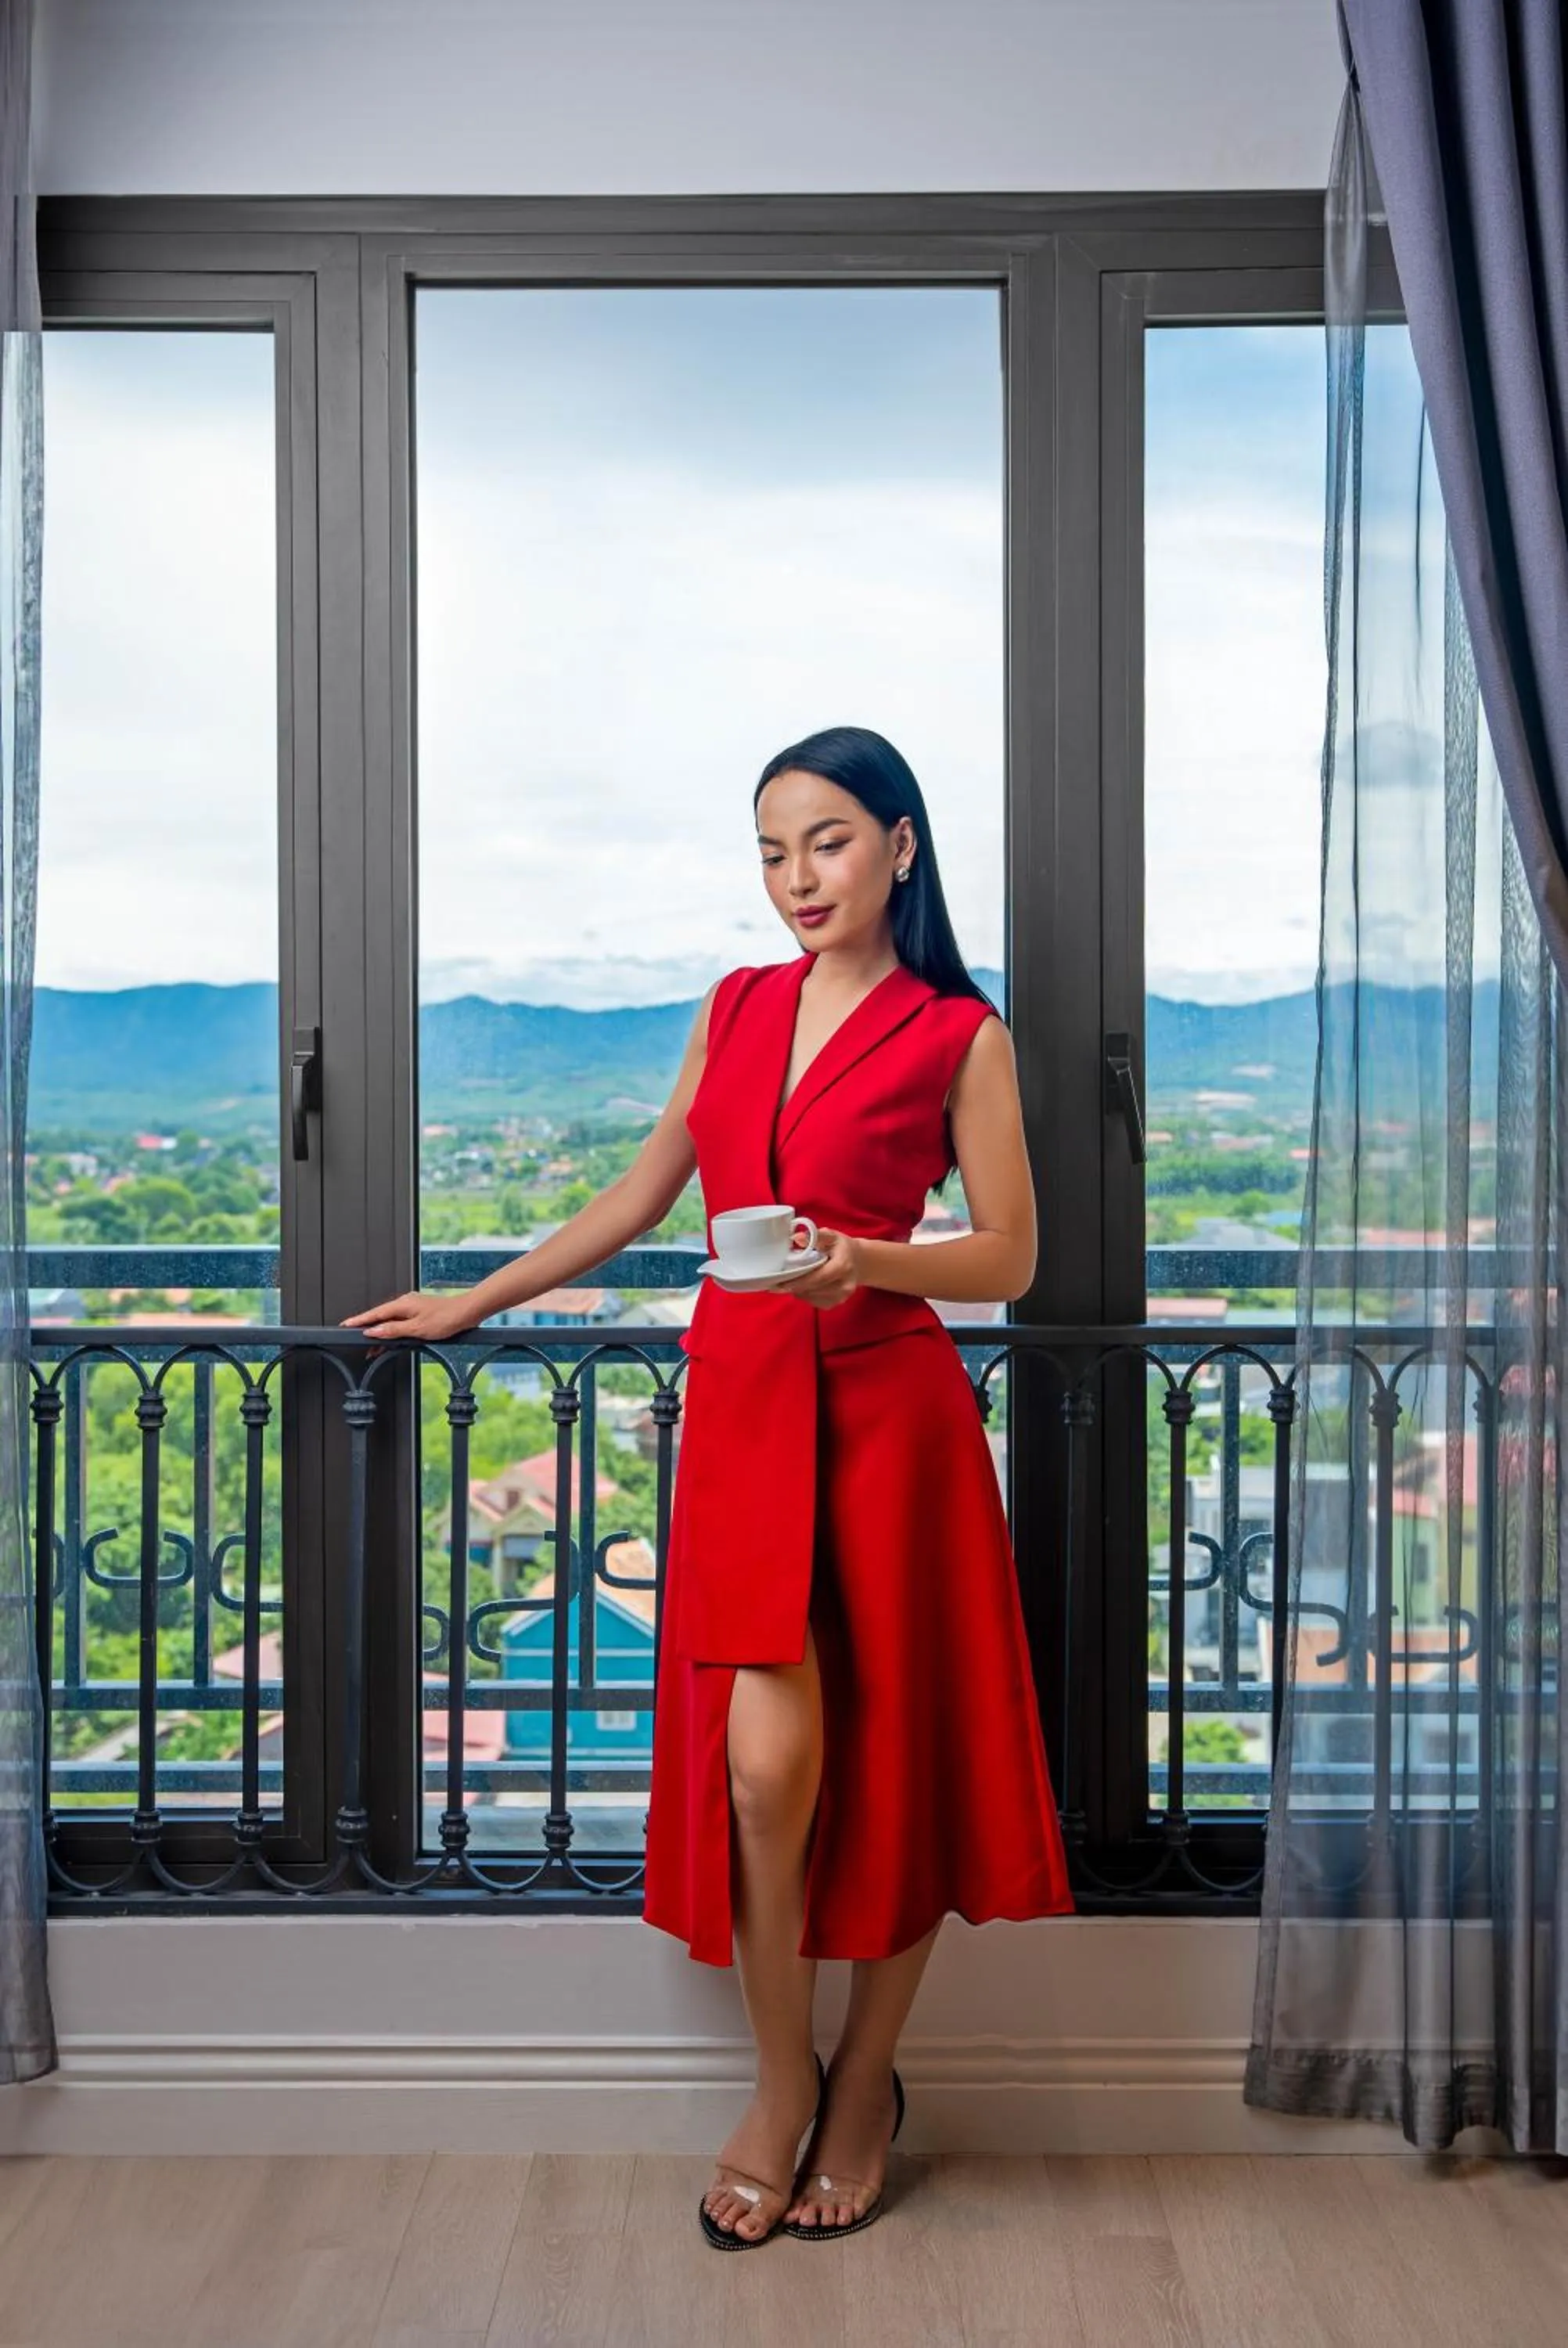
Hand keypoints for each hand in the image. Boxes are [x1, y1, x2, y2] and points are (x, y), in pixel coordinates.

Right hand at [337, 1290, 473, 1346]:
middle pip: (380, 1318)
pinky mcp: (419, 1313)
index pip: (374, 1314)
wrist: (467, 1312)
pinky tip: (391, 1340)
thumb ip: (393, 1331)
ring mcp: (412, 1307)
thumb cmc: (446, 1318)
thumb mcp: (417, 1329)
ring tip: (372, 1349)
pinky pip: (400, 1322)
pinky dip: (393, 1331)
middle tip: (357, 1344)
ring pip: (390, 1321)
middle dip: (368, 1330)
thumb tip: (373, 1331)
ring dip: (381, 1334)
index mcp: (402, 1305)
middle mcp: (405, 1303)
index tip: (346, 1325)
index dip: (359, 1320)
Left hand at [782, 1226, 861, 1310]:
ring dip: (798, 1290)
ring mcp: (841, 1296)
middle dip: (794, 1286)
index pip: (818, 1277)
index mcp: (843, 1266)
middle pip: (813, 1289)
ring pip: (812, 1297)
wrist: (860, 1262)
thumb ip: (815, 1236)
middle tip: (778, 1281)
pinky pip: (815, 1303)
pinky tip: (803, 1286)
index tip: (781, 1282)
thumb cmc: (842, 1247)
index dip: (799, 1281)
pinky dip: (805, 1295)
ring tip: (791, 1281)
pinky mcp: (837, 1303)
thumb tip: (797, 1238)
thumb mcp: (831, 1236)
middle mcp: (844, 1285)